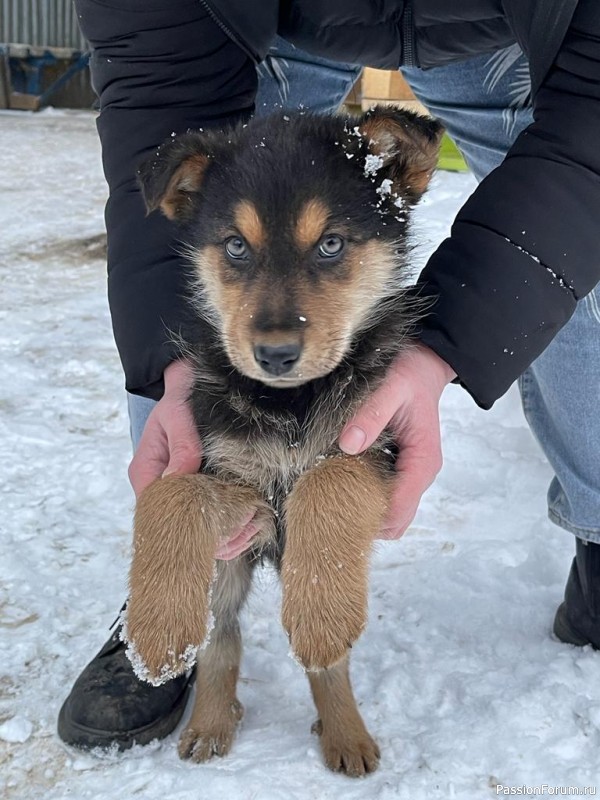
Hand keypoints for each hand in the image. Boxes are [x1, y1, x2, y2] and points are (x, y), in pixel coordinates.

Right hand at [128, 359, 256, 559]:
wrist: (185, 390)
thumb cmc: (179, 402)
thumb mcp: (176, 416)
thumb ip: (182, 444)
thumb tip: (180, 476)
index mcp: (148, 474)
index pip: (158, 510)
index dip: (186, 523)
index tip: (218, 522)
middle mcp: (160, 490)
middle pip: (181, 527)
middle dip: (212, 534)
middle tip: (245, 527)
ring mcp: (178, 494)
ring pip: (197, 529)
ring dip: (225, 535)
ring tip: (254, 527)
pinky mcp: (195, 493)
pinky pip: (209, 519)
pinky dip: (230, 527)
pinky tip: (253, 527)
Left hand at [338, 344, 455, 538]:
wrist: (422, 365)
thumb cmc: (409, 374)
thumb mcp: (391, 387)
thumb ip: (371, 414)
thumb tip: (348, 445)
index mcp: (423, 461)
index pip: (400, 508)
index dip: (370, 515)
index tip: (336, 508)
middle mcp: (419, 474)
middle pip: (395, 521)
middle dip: (364, 519)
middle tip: (328, 504)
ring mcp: (409, 474)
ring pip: (389, 513)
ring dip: (362, 508)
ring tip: (331, 492)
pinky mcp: (397, 469)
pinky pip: (382, 496)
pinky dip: (362, 495)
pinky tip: (340, 480)